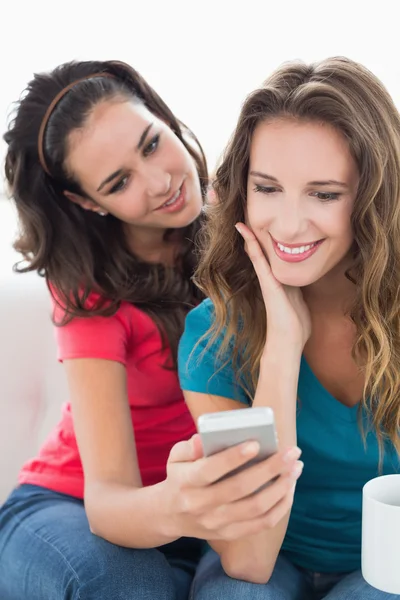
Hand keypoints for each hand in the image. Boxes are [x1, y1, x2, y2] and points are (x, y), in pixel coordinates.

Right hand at [162, 434, 302, 540]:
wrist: (170, 515)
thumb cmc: (180, 476)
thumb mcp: (176, 457)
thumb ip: (190, 447)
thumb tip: (203, 439)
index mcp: (186, 482)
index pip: (210, 470)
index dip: (233, 458)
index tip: (256, 444)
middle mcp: (201, 506)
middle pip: (241, 488)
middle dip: (271, 468)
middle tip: (292, 452)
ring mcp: (217, 523)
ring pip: (256, 508)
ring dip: (281, 487)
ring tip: (296, 468)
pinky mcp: (230, 534)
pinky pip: (262, 524)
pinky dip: (280, 506)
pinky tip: (290, 488)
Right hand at [235, 223, 310, 349]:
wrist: (288, 343)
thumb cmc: (295, 325)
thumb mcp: (300, 299)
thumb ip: (298, 287)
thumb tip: (304, 278)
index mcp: (278, 281)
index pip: (269, 257)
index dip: (264, 242)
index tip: (258, 226)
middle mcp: (270, 280)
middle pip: (260, 253)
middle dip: (253, 237)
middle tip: (244, 218)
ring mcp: (268, 283)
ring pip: (257, 256)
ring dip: (249, 239)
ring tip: (241, 223)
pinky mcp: (269, 287)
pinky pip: (260, 264)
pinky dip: (254, 249)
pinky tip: (248, 237)